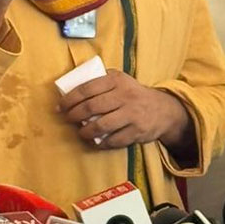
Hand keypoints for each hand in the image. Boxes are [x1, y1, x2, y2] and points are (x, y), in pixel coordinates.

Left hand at [57, 69, 190, 150]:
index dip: (70, 98)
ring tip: (80, 132)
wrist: (163, 110)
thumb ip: (101, 81)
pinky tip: (95, 142)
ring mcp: (132, 114)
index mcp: (117, 80)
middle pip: (91, 107)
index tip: (61, 106)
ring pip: (101, 126)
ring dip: (85, 131)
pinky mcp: (137, 131)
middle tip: (68, 119)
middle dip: (74, 115)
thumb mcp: (121, 80)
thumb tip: (72, 89)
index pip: (87, 88)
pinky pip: (113, 140)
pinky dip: (101, 143)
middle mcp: (125, 95)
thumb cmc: (134, 94)